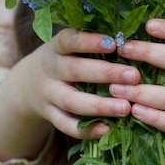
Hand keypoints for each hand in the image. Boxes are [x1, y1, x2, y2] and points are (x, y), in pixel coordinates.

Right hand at [0, 28, 141, 161]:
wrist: (29, 83)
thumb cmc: (67, 58)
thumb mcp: (72, 44)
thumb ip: (96, 40)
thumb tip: (135, 33)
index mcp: (57, 46)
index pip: (70, 40)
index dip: (90, 42)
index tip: (114, 43)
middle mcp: (51, 69)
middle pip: (76, 71)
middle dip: (106, 73)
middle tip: (134, 76)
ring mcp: (49, 94)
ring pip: (72, 101)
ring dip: (100, 105)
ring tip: (126, 108)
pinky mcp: (50, 115)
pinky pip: (66, 125)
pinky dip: (86, 130)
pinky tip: (108, 129)